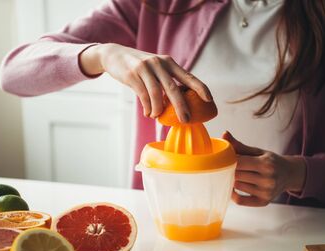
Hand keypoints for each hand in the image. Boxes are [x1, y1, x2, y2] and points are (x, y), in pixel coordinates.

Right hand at [80, 43, 212, 122]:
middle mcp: (160, 63)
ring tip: (157, 116)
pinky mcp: (132, 74)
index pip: (188, 76)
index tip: (209, 100)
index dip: (200, 88)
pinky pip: (143, 95)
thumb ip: (167, 80)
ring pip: (157, 94)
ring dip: (158, 109)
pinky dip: (147, 107)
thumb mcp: (156, 68)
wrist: (114, 55)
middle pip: (174, 88)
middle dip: (181, 106)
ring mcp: (145, 68)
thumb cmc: (140, 67)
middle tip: (186, 120)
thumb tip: (179, 103)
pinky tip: (148, 113)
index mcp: (169, 63)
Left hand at [222, 131, 305, 206]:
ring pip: (237, 187)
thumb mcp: (258, 151)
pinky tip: (233, 188)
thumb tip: (224, 134)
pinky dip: (233, 195)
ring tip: (235, 175)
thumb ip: (239, 145)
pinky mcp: (263, 202)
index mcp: (266, 164)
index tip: (225, 160)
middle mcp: (268, 179)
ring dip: (232, 181)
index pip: (238, 163)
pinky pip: (241, 201)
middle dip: (229, 171)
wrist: (289, 174)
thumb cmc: (271, 161)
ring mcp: (266, 192)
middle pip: (237, 175)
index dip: (228, 161)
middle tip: (227, 168)